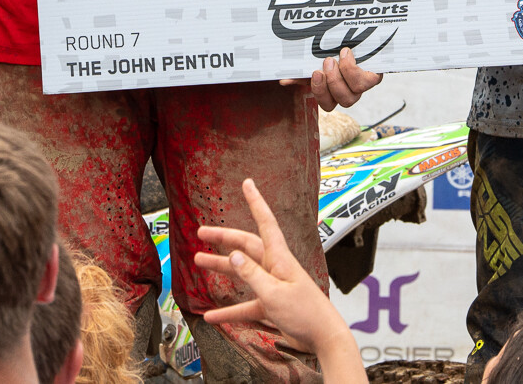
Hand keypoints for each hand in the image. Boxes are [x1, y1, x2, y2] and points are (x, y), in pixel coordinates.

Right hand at [194, 179, 360, 383]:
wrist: (324, 338)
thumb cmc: (305, 313)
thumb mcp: (274, 294)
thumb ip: (252, 275)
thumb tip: (233, 255)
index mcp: (280, 259)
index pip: (266, 223)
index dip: (256, 202)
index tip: (247, 183)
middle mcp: (276, 268)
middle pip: (247, 246)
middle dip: (224, 238)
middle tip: (202, 233)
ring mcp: (273, 286)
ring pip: (243, 273)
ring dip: (221, 268)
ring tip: (198, 262)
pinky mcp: (272, 306)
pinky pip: (246, 305)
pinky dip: (229, 310)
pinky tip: (211, 316)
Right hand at [281, 48, 381, 110]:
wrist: (357, 38)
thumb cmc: (331, 52)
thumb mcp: (313, 61)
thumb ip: (300, 72)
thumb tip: (284, 81)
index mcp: (333, 92)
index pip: (327, 104)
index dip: (320, 92)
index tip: (314, 73)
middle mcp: (349, 92)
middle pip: (344, 102)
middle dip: (333, 83)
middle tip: (326, 63)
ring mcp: (362, 85)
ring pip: (355, 93)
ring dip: (344, 76)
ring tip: (337, 57)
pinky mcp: (374, 76)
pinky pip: (368, 81)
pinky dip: (355, 68)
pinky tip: (347, 54)